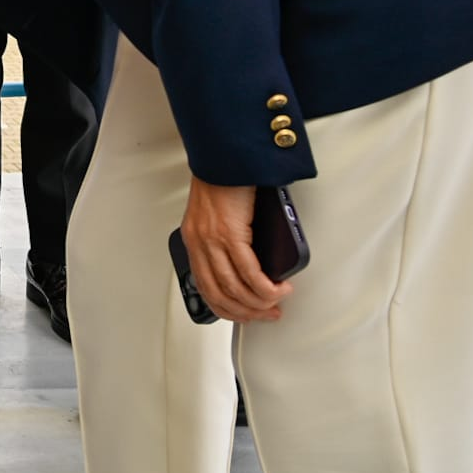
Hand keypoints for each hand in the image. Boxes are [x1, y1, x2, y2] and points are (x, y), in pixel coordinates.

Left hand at [180, 178, 291, 322]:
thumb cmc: (223, 182)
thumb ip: (225, 243)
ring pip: (236, 288)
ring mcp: (213, 241)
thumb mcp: (215, 218)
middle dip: (247, 312)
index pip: (205, 288)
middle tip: (268, 314)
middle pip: (221, 294)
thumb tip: (249, 267)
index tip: (246, 315)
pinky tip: (277, 289)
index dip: (227, 309)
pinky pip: (249, 273)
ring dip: (260, 303)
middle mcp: (199, 244)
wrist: (224, 158)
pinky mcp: (230, 234)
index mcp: (194, 242)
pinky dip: (265, 287)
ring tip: (278, 302)